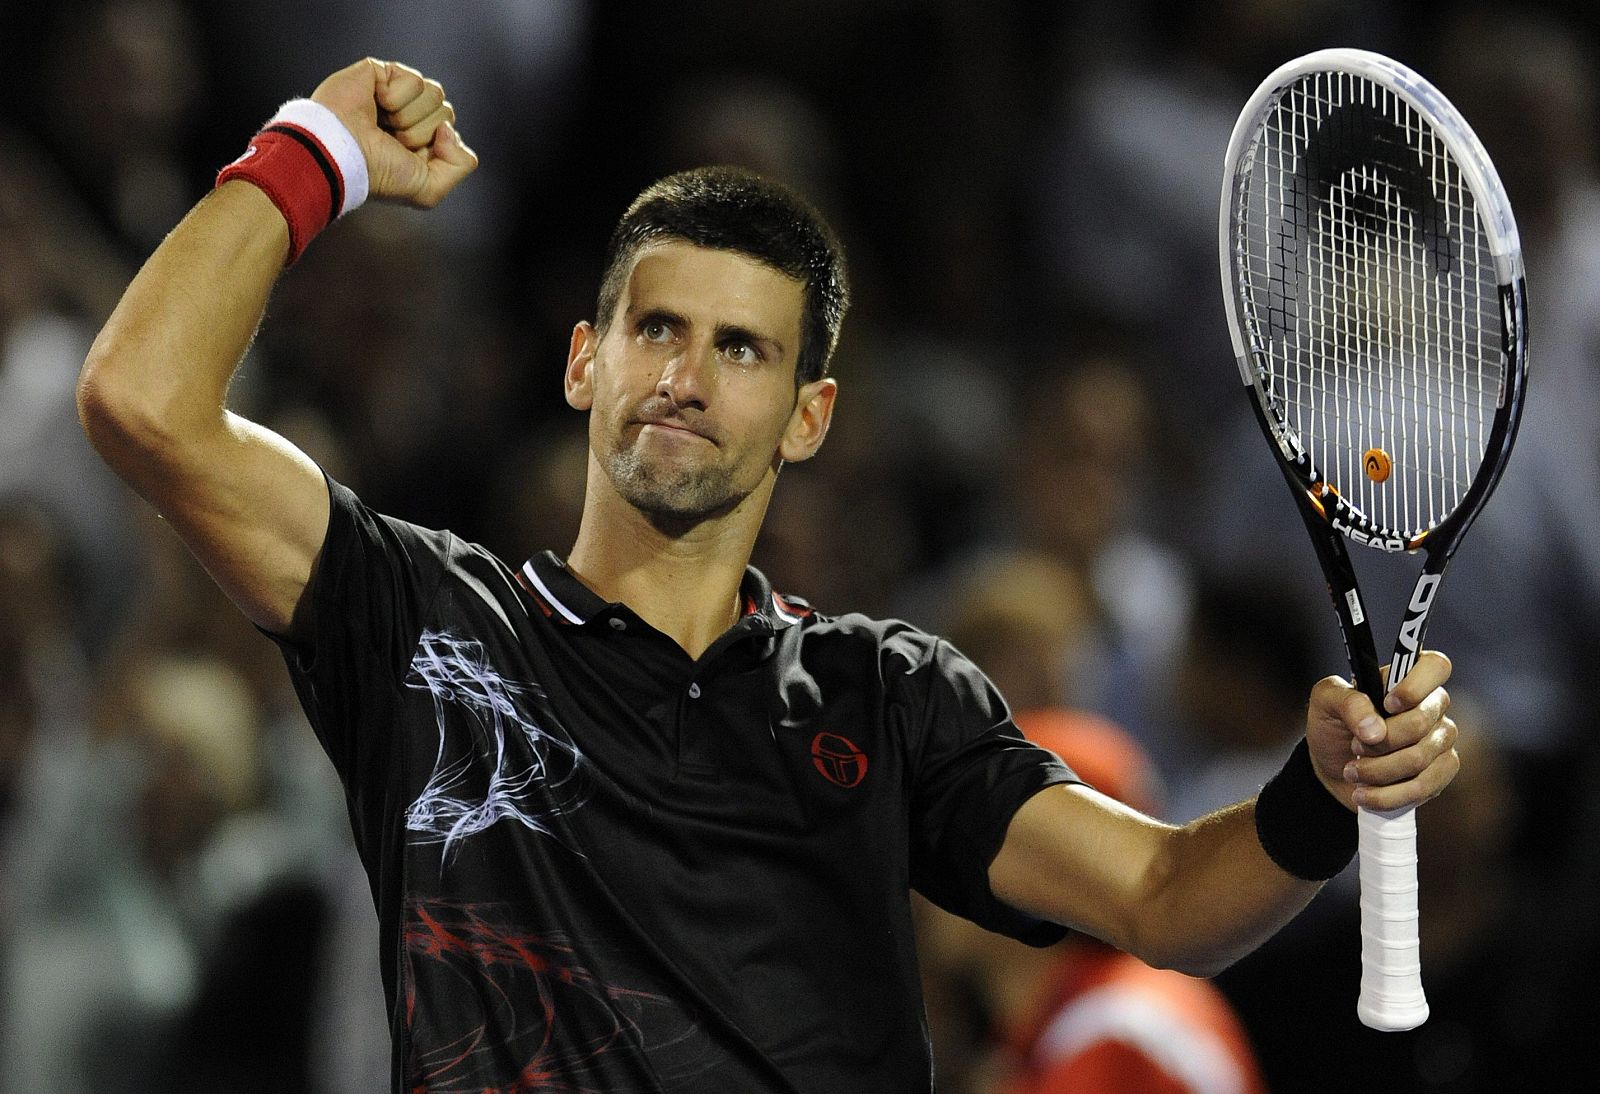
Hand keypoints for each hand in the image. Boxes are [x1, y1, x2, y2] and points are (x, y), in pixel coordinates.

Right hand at [310, 58, 476, 207]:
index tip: (409, 155)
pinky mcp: (380, 73)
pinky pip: (414, 80)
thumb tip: (449, 127)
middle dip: (422, 132)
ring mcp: (394, 93)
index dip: (438, 145)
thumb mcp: (430, 190)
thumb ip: (460, 165)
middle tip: (391, 140)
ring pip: (435, 93)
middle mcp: (408, 117)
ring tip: (382, 124)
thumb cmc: (379, 175)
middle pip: (446, 111)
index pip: (450, 130)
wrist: (341, 153)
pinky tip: (374, 104)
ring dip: (409, 116)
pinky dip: (396, 97)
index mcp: (419, 142)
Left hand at [1305, 650, 1458, 811]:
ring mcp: (1441, 739)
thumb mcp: (1325, 703)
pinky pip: (1425, 786)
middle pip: (1421, 721)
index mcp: (1407, 677)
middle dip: (1380, 741)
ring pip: (1420, 758)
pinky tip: (1365, 794)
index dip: (1415, 686)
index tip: (1386, 705)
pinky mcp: (1442, 771)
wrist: (1333, 769)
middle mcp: (1432, 705)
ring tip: (1352, 771)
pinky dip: (1388, 795)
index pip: (1435, 666)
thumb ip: (1347, 702)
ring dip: (1377, 770)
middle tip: (1354, 746)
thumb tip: (1374, 730)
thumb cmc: (1333, 726)